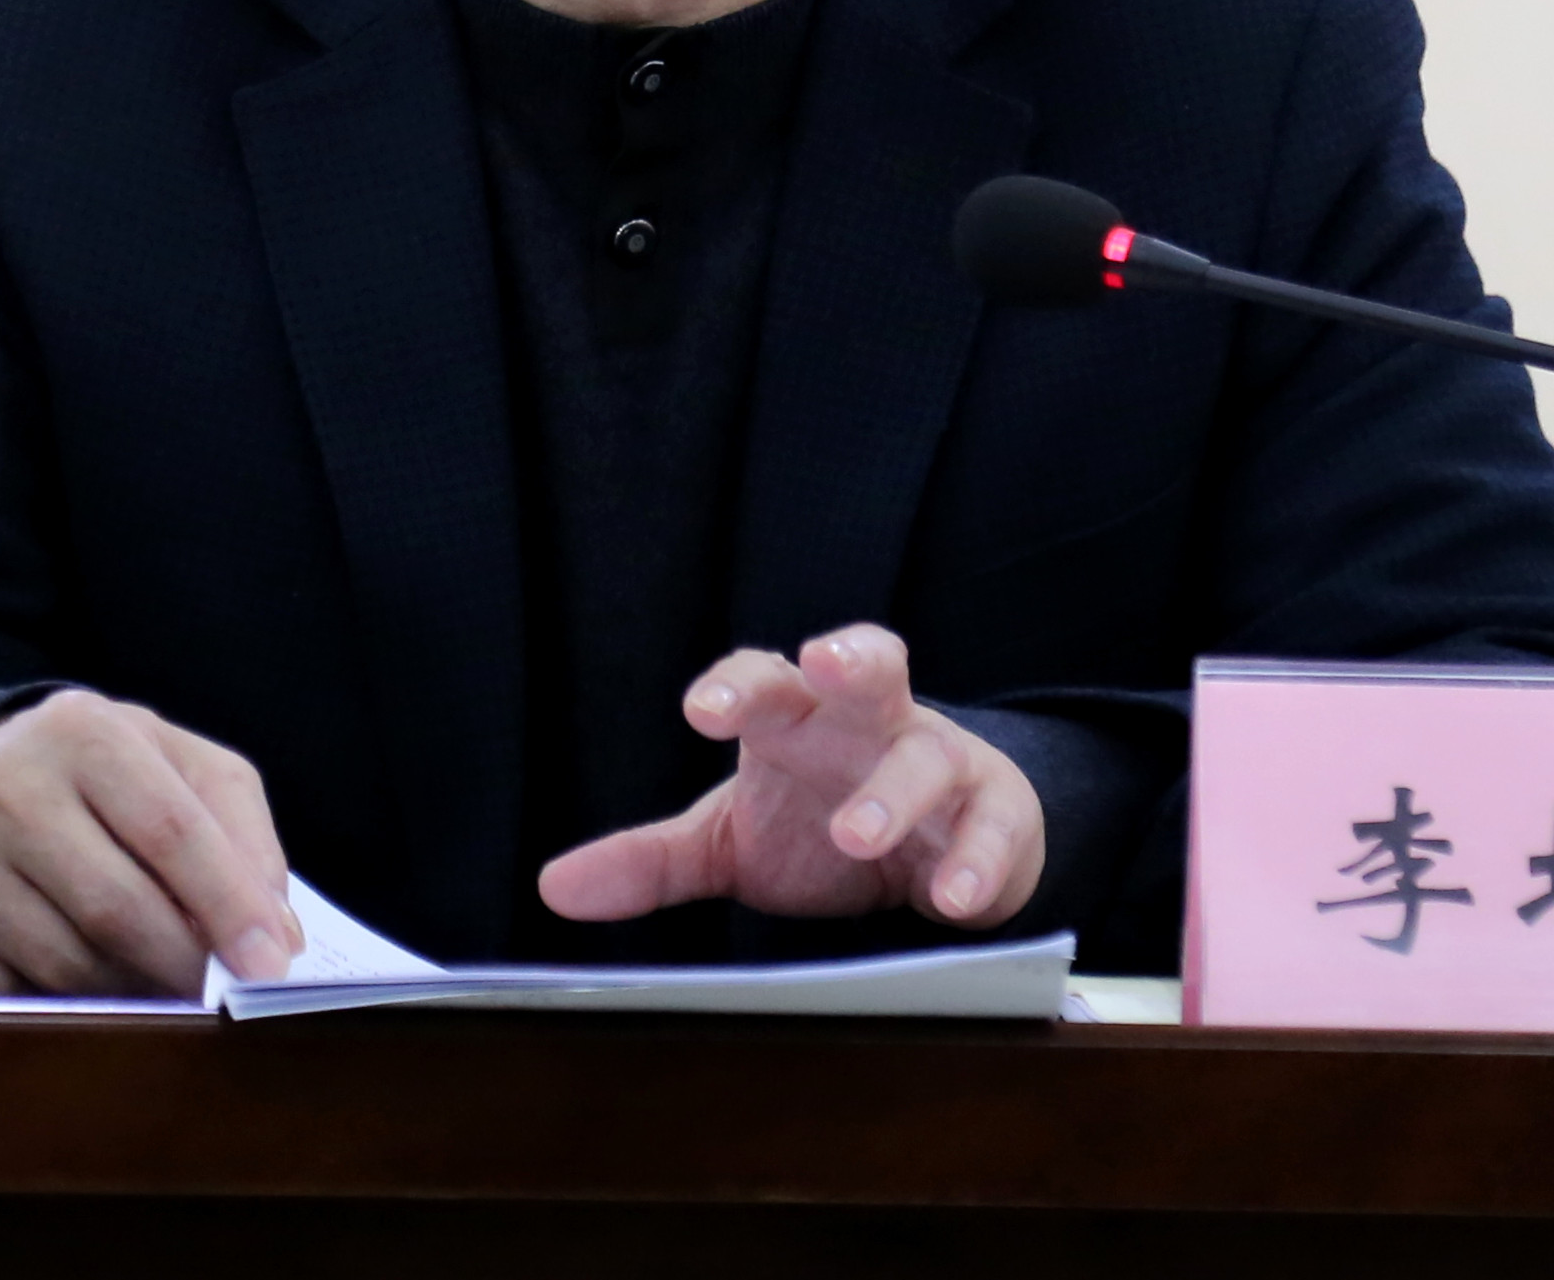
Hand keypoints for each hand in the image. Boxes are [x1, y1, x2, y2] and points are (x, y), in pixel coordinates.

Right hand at [0, 689, 302, 996]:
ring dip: (138, 992)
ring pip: (70, 960)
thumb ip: (243, 833)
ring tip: (171, 988)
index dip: (227, 903)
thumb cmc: (114, 772)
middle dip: (186, 963)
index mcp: (85, 732)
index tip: (271, 963)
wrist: (5, 770)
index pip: (170, 830)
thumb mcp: (185, 767)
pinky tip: (106, 991)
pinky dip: (78, 1004)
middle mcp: (13, 785)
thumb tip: (276, 933)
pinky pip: (24, 990)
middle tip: (226, 992)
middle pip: (117, 905)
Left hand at [532, 624, 1044, 929]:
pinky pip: (995, 826)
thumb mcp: (731, 842)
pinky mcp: (998, 813)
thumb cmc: (818, 826)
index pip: (764, 683)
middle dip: (852, 657)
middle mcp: (871, 724)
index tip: (700, 711)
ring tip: (858, 837)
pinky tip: (950, 897)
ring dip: (895, 792)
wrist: (934, 853)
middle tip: (826, 664)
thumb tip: (555, 889)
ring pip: (928, 754)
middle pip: (868, 666)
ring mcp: (942, 761)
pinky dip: (977, 859)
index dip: (735, 688)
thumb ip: (652, 861)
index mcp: (799, 719)